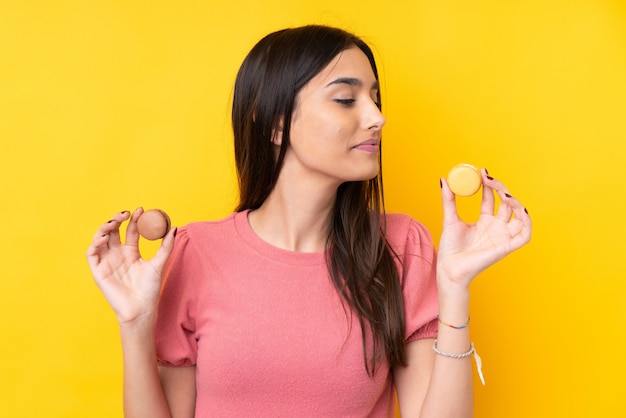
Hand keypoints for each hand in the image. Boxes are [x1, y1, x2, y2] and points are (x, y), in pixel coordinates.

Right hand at [86, 208, 175, 324]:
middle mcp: (117, 255)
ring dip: (104, 228)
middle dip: (117, 219)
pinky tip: (104, 237)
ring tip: (114, 222)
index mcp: (131, 252)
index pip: (130, 230)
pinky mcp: (98, 271)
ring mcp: (107, 262)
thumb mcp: (159, 264)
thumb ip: (166, 246)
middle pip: (113, 231)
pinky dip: (95, 243)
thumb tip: (174, 228)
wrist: (141, 309)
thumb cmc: (150, 289)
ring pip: (100, 239)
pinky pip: (92, 253)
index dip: (133, 219)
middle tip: (125, 213)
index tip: (140, 209)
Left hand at [437, 169, 531, 287]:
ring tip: (502, 192)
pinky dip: (527, 222)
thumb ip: (449, 200)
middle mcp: (496, 228)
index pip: (491, 198)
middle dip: (500, 188)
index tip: (482, 172)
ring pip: (519, 216)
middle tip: (488, 178)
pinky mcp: (507, 248)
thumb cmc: (450, 248)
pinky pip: (525, 235)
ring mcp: (502, 237)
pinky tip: (520, 209)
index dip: (489, 185)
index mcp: (484, 221)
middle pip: (506, 204)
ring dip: (515, 202)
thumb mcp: (449, 219)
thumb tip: (444, 180)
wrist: (449, 268)